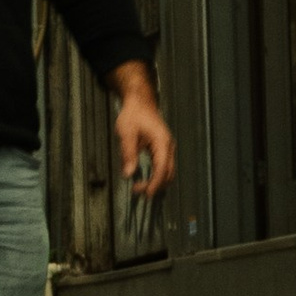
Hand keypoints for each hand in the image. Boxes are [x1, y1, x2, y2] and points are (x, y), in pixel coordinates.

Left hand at [112, 65, 174, 199]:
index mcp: (162, 142)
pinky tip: (144, 179)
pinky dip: (157, 176)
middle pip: (169, 173)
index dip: (155, 183)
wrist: (140, 102)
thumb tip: (128, 174)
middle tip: (137, 190)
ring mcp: (168, 148)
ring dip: (156, 182)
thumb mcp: (126, 133)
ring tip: (139, 186)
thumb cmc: (133, 114)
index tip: (146, 193)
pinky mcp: (163, 149)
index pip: (162, 168)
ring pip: (168, 172)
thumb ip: (128, 153)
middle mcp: (169, 146)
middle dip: (155, 185)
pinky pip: (164, 166)